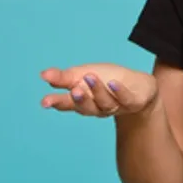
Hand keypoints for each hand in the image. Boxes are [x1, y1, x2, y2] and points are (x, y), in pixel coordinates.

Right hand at [40, 64, 157, 117]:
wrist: (139, 86)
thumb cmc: (107, 79)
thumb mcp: (83, 74)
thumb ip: (63, 77)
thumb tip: (43, 74)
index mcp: (83, 100)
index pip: (67, 103)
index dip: (56, 103)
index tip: (45, 102)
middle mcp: (97, 107)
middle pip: (86, 108)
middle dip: (80, 100)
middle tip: (74, 90)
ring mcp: (115, 106)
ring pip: (105, 103)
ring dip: (98, 90)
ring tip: (90, 77)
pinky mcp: (133, 102)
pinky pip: (125, 99)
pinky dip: (118, 92)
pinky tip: (112, 83)